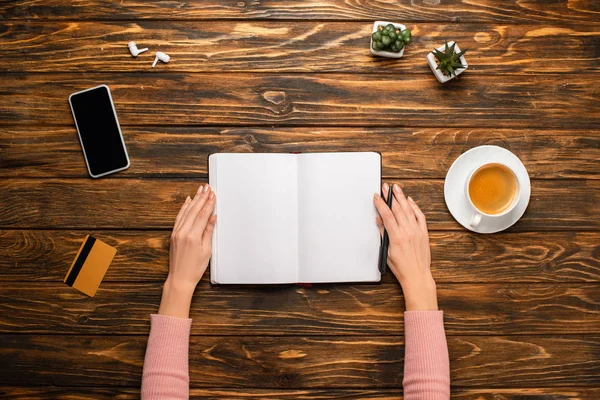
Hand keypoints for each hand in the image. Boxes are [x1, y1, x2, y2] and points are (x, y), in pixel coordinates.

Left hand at [159, 184, 216, 317]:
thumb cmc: (194, 268)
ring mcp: (176, 233)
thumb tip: (212, 218)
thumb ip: (208, 232)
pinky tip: (187, 201)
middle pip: (194, 210)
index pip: (202, 215)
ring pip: (186, 212)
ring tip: (199, 190)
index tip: (213, 195)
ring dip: (194, 200)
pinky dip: (184, 208)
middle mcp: (183, 232)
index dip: (209, 204)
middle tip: (207, 187)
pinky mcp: (173, 235)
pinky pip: (179, 217)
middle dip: (201, 198)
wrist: (180, 278)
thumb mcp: (206, 250)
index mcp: (193, 237)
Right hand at [373, 183, 437, 310]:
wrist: (417, 275)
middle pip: (397, 209)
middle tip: (385, 187)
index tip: (376, 196)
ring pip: (408, 210)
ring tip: (396, 188)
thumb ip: (383, 233)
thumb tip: (379, 220)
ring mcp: (417, 231)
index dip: (381, 204)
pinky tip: (409, 201)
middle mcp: (408, 232)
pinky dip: (414, 207)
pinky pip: (419, 216)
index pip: (387, 215)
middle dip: (390, 196)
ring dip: (401, 198)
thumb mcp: (386, 251)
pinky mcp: (424, 233)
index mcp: (397, 237)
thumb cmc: (401, 267)